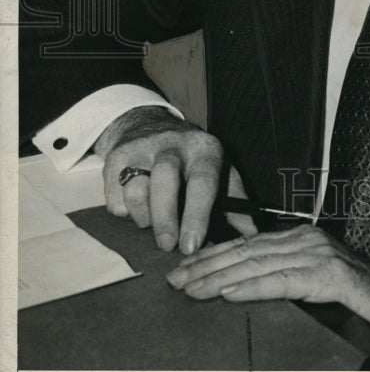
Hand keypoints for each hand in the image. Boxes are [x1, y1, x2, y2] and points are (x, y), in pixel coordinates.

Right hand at [95, 106, 223, 254]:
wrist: (147, 125)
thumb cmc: (192, 160)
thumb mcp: (219, 171)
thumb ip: (235, 203)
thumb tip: (251, 234)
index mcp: (204, 149)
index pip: (203, 181)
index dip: (197, 215)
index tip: (192, 244)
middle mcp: (173, 145)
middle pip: (165, 182)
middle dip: (165, 220)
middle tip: (167, 246)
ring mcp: (142, 149)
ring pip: (137, 194)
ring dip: (145, 218)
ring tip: (155, 219)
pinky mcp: (115, 158)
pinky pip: (115, 200)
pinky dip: (126, 213)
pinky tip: (138, 205)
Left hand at [166, 225, 369, 343]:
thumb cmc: (357, 302)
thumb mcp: (312, 285)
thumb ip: (283, 280)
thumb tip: (238, 290)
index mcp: (300, 240)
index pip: (246, 246)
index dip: (213, 257)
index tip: (183, 269)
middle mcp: (306, 240)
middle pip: (246, 251)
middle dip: (206, 265)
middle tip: (174, 279)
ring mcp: (319, 255)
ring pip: (258, 264)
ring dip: (219, 277)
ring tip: (191, 288)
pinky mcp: (329, 276)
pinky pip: (283, 281)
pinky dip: (253, 287)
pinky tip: (229, 294)